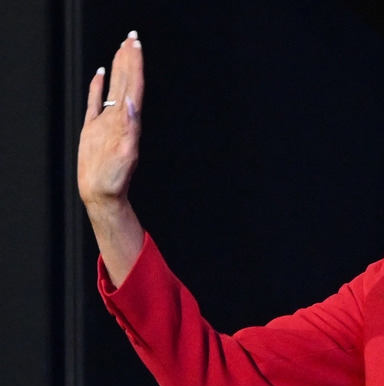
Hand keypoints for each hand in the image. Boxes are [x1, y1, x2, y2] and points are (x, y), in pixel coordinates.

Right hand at [78, 30, 143, 207]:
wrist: (102, 194)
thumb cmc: (114, 179)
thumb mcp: (125, 154)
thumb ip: (130, 129)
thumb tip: (131, 104)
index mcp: (128, 122)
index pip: (133, 87)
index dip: (135, 66)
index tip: (136, 46)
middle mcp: (120, 118)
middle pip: (126, 83)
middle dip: (129, 60)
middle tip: (131, 38)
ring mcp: (106, 122)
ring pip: (113, 88)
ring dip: (118, 68)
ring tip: (121, 49)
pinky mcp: (93, 129)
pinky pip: (95, 102)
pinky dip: (97, 86)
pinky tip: (99, 72)